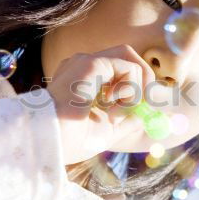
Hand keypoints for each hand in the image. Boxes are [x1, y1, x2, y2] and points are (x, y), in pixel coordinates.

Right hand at [45, 44, 154, 164]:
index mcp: (84, 80)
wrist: (51, 141)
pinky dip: (132, 88)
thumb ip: (127, 121)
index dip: (137, 86)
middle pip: (127, 58)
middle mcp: (84, 66)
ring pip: (129, 59)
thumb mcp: (107, 132)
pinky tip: (115, 105)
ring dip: (137, 87)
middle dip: (144, 80)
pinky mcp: (92, 63)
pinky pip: (128, 67)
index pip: (119, 71)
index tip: (140, 109)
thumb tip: (146, 114)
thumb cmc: (70, 140)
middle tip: (144, 104)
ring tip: (121, 110)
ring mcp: (87, 62)